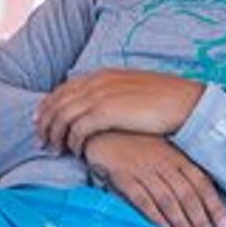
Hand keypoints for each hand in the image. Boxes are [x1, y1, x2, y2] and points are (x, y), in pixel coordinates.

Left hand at [35, 69, 202, 153]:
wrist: (185, 102)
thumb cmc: (164, 100)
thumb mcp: (132, 91)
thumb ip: (112, 95)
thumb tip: (100, 109)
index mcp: (102, 75)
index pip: (64, 89)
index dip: (48, 105)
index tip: (40, 120)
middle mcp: (97, 82)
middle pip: (58, 102)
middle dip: (45, 122)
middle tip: (41, 141)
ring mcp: (101, 95)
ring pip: (63, 116)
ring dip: (55, 135)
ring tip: (54, 150)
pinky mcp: (108, 112)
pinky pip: (78, 128)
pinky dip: (72, 141)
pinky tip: (76, 152)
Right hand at [81, 132, 225, 226]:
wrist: (102, 131)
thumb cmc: (136, 144)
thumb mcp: (163, 150)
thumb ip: (180, 169)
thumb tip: (204, 194)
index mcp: (177, 157)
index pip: (201, 183)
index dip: (214, 206)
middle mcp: (163, 163)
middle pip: (187, 194)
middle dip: (200, 220)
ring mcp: (143, 169)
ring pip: (167, 199)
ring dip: (181, 222)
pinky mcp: (123, 176)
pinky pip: (141, 198)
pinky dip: (154, 214)